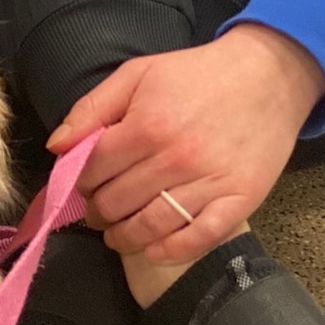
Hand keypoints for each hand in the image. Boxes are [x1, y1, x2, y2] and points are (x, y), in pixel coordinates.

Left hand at [47, 24, 324, 263]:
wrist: (267, 75)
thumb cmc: (196, 73)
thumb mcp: (138, 74)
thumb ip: (92, 108)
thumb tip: (57, 146)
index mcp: (147, 125)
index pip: (94, 169)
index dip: (79, 181)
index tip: (79, 185)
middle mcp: (175, 159)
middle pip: (118, 202)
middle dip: (97, 211)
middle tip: (96, 211)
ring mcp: (209, 183)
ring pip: (152, 226)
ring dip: (124, 238)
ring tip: (115, 235)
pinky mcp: (239, 200)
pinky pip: (199, 237)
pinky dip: (171, 251)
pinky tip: (153, 250)